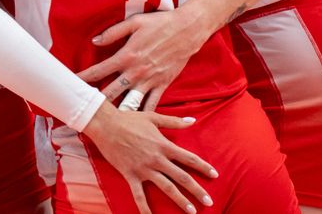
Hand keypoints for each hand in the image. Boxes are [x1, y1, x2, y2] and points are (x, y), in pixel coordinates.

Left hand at [78, 10, 207, 111]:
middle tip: (84, 111)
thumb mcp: (134, 22)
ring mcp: (150, 80)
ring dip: (118, 114)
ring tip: (106, 126)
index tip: (72, 85)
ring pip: (130, 103)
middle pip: (111, 92)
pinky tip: (134, 124)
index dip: (83, 78)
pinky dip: (142, 115)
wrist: (188, 30)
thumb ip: (113, 32)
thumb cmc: (160, 23)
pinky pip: (151, 105)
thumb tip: (94, 41)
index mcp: (126, 55)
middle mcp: (136, 71)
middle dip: (96, 102)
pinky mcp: (163, 85)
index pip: (99, 70)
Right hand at [83, 103, 216, 213]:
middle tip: (209, 201)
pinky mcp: (130, 175)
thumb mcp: (154, 117)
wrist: (106, 125)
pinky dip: (144, 208)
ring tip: (192, 211)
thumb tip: (193, 120)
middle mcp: (156, 159)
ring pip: (166, 187)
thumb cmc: (129, 120)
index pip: (189, 158)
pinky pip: (139, 195)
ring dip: (180, 200)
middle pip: (181, 177)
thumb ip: (174, 122)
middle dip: (197, 190)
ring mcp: (143, 169)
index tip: (215, 175)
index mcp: (164, 145)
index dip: (203, 167)